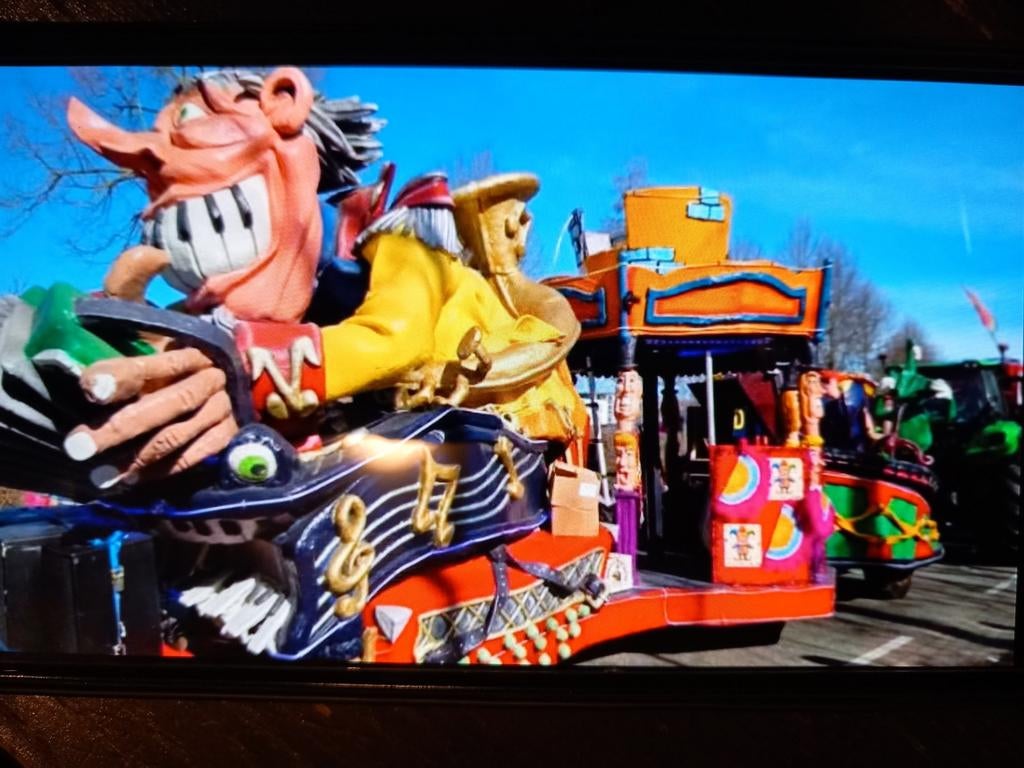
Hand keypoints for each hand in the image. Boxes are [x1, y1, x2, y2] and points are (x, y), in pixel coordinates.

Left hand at [64, 346, 238, 488]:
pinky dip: (166, 468)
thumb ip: (119, 373)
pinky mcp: (229, 432)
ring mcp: (222, 406)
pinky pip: (198, 454)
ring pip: (181, 432)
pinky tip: (136, 478)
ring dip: (139, 455)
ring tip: (104, 475)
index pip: (151, 364)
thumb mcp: (144, 366)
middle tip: (81, 448)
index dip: (120, 377)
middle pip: (170, 402)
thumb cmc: (168, 376)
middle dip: (123, 427)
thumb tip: (90, 388)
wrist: (213, 390)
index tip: (91, 390)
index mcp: (184, 352)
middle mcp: (210, 377)